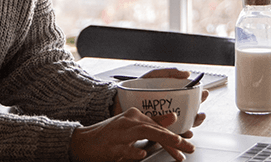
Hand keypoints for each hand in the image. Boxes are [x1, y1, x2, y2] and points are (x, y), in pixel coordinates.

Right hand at [69, 108, 193, 161]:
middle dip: (174, 139)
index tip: (186, 146)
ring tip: (176, 146)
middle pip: (155, 128)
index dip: (174, 136)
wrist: (82, 142)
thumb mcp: (132, 128)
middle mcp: (128, 121)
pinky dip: (133, 151)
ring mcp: (119, 133)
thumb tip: (173, 117)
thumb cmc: (108, 136)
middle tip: (188, 148)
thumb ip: (153, 122)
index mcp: (134, 115)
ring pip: (144, 132)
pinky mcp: (110, 146)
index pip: (158, 126)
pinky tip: (142, 154)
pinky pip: (125, 148)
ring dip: (162, 139)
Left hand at [110, 68, 208, 136]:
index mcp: (171, 97)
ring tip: (191, 127)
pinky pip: (168, 135)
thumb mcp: (153, 76)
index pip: (190, 98)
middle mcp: (170, 110)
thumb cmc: (135, 88)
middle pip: (190, 115)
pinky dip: (176, 136)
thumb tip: (186, 73)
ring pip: (182, 127)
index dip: (200, 96)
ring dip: (189, 128)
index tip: (204, 93)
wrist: (116, 102)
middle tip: (200, 114)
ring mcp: (163, 121)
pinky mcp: (155, 130)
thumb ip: (169, 73)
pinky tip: (179, 135)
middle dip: (198, 116)